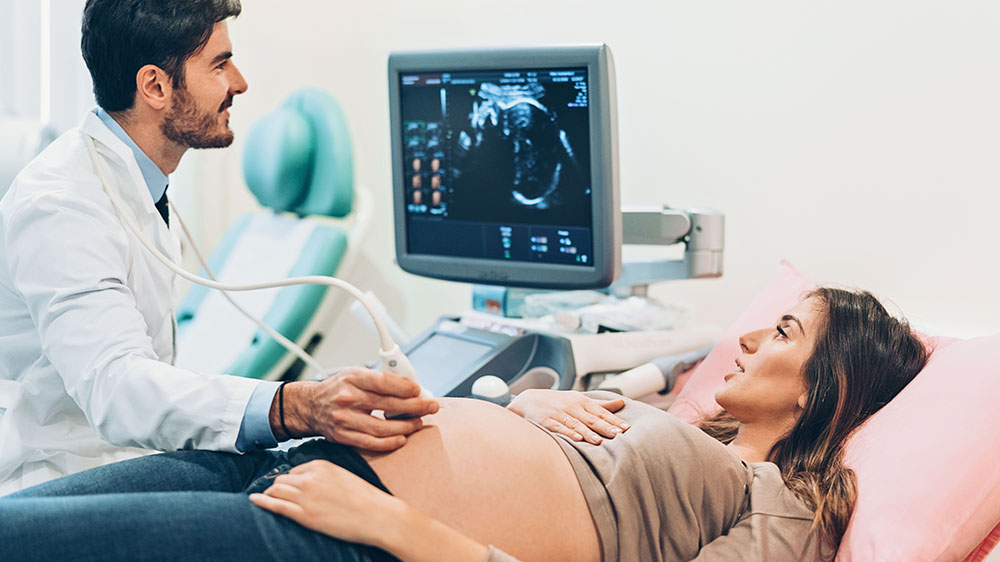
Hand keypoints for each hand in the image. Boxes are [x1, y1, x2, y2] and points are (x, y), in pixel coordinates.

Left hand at [249, 459, 400, 548]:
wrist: (378, 515)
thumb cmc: (366, 499)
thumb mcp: (344, 477)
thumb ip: (325, 476)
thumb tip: (312, 481)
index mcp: (321, 466)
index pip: (294, 470)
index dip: (290, 481)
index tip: (289, 488)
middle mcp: (310, 478)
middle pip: (282, 479)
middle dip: (278, 487)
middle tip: (278, 496)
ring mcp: (306, 496)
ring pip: (276, 490)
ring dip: (270, 495)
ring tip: (267, 500)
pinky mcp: (304, 515)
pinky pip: (275, 505)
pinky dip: (262, 502)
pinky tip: (253, 500)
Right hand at [275, 367, 438, 450]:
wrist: (310, 406)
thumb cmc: (339, 388)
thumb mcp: (356, 373)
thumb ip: (381, 378)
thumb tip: (412, 387)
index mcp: (352, 378)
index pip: (383, 382)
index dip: (405, 387)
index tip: (420, 390)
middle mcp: (347, 399)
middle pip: (388, 405)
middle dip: (415, 407)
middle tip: (431, 406)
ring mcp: (344, 420)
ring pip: (382, 428)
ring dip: (406, 426)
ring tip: (418, 422)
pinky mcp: (343, 437)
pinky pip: (372, 443)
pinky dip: (390, 442)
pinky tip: (402, 438)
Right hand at [508, 389, 629, 444]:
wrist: (529, 400)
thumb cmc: (559, 402)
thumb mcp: (579, 400)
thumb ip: (601, 405)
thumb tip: (621, 403)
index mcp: (582, 402)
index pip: (601, 412)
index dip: (613, 420)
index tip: (626, 428)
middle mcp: (572, 407)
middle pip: (591, 419)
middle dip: (604, 427)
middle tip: (617, 435)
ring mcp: (559, 414)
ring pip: (576, 424)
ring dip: (588, 432)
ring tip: (599, 441)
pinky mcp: (546, 422)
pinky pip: (559, 428)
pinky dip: (567, 433)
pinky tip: (576, 439)